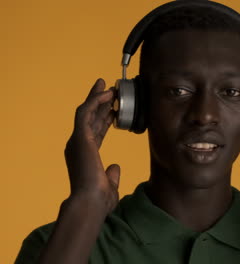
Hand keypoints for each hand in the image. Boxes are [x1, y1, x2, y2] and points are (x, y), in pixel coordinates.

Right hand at [64, 78, 119, 214]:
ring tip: (106, 84)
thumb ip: (111, 174)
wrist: (91, 202)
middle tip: (106, 86)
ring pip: (86, 111)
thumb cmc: (99, 198)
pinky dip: (95, 101)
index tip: (113, 107)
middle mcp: (78, 144)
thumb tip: (115, 168)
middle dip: (98, 101)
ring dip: (96, 97)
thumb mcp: (108, 183)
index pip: (95, 130)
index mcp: (85, 154)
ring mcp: (77, 140)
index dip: (104, 117)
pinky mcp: (79, 137)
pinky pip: (85, 113)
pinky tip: (106, 93)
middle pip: (89, 117)